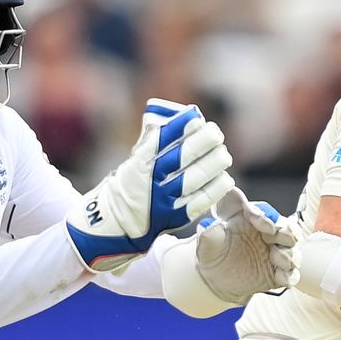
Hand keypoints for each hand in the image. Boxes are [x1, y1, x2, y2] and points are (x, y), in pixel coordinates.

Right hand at [65, 98, 233, 271]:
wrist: (116, 223)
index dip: (180, 127)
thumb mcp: (135, 160)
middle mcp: (150, 182)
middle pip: (182, 157)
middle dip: (204, 141)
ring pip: (196, 177)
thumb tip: (185, 116)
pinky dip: (216, 186)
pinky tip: (223, 177)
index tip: (195, 116)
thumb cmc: (131, 183)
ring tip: (223, 154)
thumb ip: (155, 139)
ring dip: (214, 162)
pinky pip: (202, 200)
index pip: (160, 140)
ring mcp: (163, 201)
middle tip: (215, 133)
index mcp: (137, 163)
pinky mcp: (176, 218)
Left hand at [195, 187, 300, 304]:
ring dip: (288, 253)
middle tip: (271, 236)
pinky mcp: (278, 273)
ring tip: (277, 258)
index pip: (263, 211)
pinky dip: (289, 275)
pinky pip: (291, 274)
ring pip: (292, 250)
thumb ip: (209, 232)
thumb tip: (209, 223)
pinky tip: (280, 277)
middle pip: (286, 227)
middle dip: (284, 230)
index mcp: (250, 220)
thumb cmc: (213, 252)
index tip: (255, 217)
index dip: (262, 213)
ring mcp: (275, 253)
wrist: (215, 278)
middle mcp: (266, 234)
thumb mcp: (207, 242)